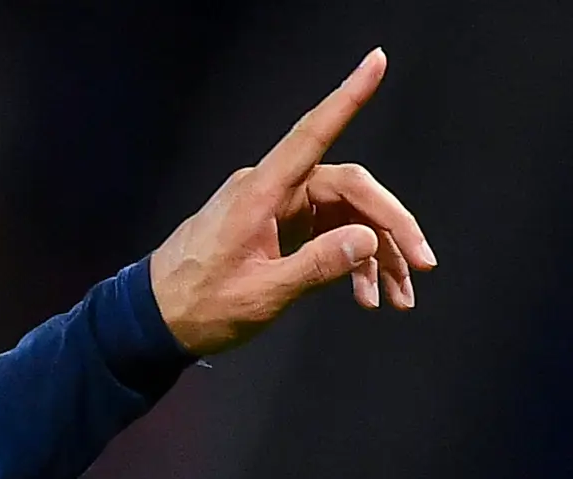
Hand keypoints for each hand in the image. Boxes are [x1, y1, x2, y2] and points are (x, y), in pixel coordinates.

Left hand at [149, 48, 438, 357]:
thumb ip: (316, 267)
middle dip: (390, 227)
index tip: (376, 61)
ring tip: (398, 297)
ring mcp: (275, 209)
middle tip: (420, 266)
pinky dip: (348, 261)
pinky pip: (325, 233)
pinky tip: (365, 294)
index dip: (347, 97)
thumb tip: (367, 239)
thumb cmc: (198, 306)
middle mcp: (271, 191)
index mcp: (260, 193)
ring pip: (343, 216)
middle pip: (349, 190)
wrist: (152, 322)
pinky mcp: (276, 228)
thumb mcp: (260, 295)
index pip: (312, 134)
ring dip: (375, 254)